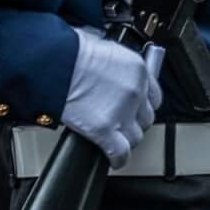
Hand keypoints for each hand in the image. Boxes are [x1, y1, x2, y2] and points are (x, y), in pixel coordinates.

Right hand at [61, 28, 163, 168]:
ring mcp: (121, 112)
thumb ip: (120, 69)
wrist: (55, 62)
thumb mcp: (107, 50)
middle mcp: (135, 91)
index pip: (154, 97)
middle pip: (146, 118)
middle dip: (133, 121)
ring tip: (113, 138)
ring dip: (125, 139)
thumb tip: (117, 80)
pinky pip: (121, 153)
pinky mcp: (104, 129)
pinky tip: (113, 159)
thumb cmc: (72, 52)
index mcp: (137, 69)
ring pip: (135, 137)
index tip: (136, 109)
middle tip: (120, 121)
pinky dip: (118, 159)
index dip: (143, 105)